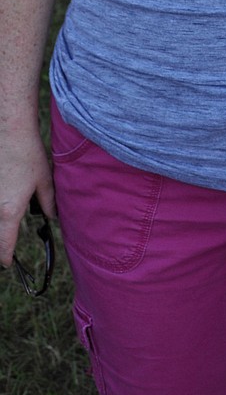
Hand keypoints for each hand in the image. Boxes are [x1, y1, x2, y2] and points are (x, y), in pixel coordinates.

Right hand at [0, 126, 54, 267]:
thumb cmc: (27, 155)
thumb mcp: (44, 181)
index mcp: (9, 211)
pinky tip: (3, 205)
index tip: (8, 263)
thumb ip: (49, 203)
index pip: (4, 245)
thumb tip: (52, 217)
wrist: (9, 131)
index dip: (6, 257)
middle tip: (5, 248)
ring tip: (6, 228)